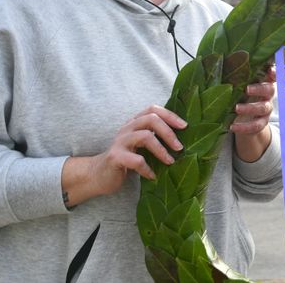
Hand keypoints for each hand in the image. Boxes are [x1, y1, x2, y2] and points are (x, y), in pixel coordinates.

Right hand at [62, 105, 185, 206]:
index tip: (185, 126)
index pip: (153, 109)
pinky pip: (136, 160)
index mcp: (135, 123)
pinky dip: (148, 169)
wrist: (99, 174)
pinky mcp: (115, 157)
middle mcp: (127, 128)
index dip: (170, 115)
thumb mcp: (140, 145)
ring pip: (145, 137)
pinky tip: (153, 176)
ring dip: (161, 150)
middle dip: (168, 132)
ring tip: (170, 162)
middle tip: (180, 148)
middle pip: (151, 119)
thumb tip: (184, 141)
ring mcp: (120, 142)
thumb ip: (155, 137)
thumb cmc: (127, 159)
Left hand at [232, 66, 275, 161]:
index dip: (274, 72)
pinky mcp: (261, 123)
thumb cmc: (239, 94)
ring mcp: (266, 109)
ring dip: (250, 108)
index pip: (273, 74)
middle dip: (260, 88)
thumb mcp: (239, 83)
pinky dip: (244, 127)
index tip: (269, 70)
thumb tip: (217, 57)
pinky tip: (232, 126)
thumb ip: (235, 73)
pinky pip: (255, 126)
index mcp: (264, 81)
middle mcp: (268, 94)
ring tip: (236, 108)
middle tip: (246, 89)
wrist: (244, 119)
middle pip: (270, 89)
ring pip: (263, 108)